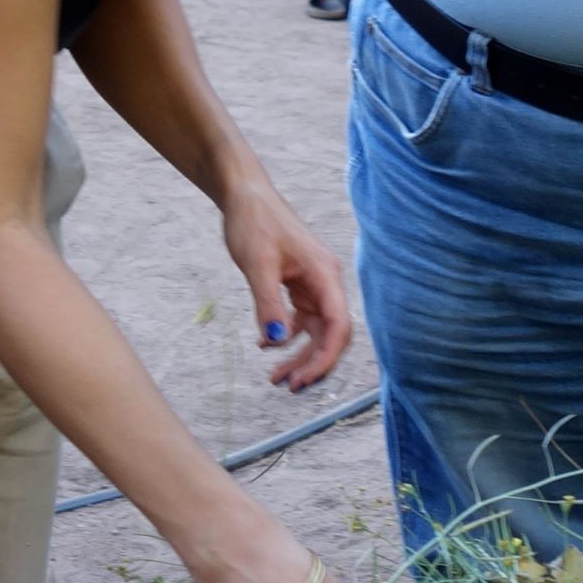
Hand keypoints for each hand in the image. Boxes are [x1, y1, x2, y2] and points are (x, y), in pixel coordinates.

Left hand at [219, 177, 355, 391]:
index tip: (305, 379)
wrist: (243, 196)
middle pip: (330, 334)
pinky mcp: (297, 286)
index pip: (338, 325)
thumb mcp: (257, 265)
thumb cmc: (254, 222)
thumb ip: (268, 304)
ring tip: (275, 378)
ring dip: (298, 355)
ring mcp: (312, 285)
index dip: (326, 357)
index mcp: (325, 274)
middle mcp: (325, 282)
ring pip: (314, 331)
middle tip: (288, 386)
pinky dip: (284, 336)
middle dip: (312, 363)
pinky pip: (298, 320)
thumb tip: (276, 342)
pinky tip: (264, 346)